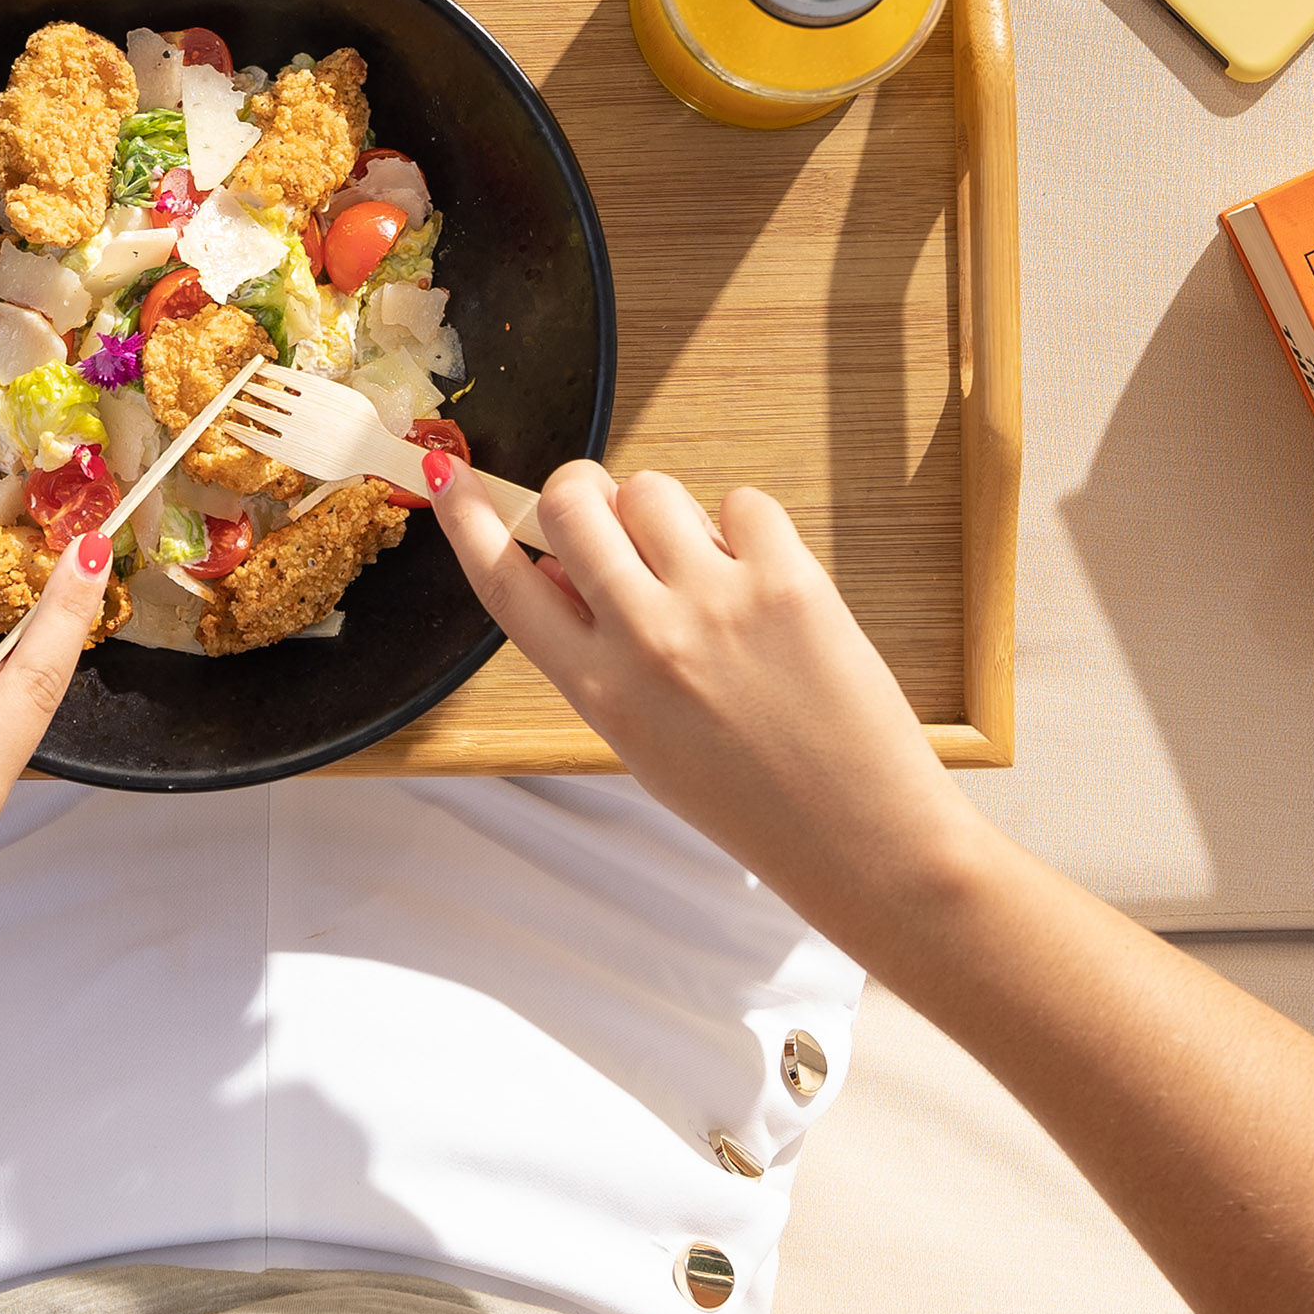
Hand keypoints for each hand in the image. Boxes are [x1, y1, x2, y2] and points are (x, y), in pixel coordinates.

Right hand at [427, 457, 979, 918]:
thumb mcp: (642, 741)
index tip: (452, 476)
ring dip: (667, 512)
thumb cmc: (755, 802)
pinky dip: (747, 527)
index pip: (505, 582)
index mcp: (599, 690)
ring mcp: (716, 604)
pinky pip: (741, 501)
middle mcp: (646, 640)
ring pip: (650, 488)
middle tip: (614, 518)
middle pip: (570, 503)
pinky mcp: (787, 580)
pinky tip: (763, 579)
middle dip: (583, 494)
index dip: (469, 520)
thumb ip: (598, 657)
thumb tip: (571, 569)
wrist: (861, 837)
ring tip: (705, 566)